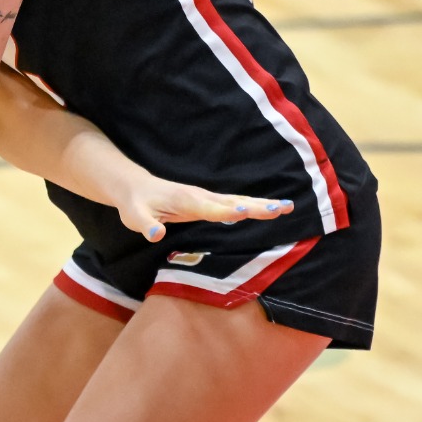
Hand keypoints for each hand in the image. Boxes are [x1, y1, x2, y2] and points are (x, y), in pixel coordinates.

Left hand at [113, 180, 290, 244]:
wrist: (135, 187)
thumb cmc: (134, 205)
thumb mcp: (133, 217)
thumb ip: (145, 225)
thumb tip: (155, 235)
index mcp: (185, 201)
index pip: (209, 208)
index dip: (227, 211)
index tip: (246, 211)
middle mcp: (200, 196)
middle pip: (233, 202)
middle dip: (258, 206)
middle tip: (283, 208)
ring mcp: (207, 197)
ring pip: (239, 200)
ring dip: (263, 204)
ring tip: (288, 207)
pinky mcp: (209, 201)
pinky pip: (236, 202)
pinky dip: (255, 204)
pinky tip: (273, 208)